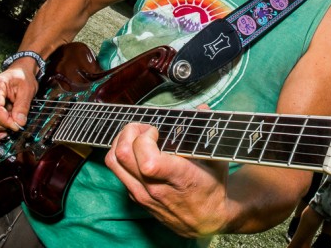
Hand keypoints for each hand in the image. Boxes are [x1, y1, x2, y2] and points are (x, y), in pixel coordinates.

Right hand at [0, 66, 38, 142]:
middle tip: (16, 124)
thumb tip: (18, 123)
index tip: (18, 125)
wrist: (19, 73)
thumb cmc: (23, 79)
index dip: (5, 121)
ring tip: (8, 126)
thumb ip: (23, 106)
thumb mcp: (28, 90)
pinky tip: (1, 132)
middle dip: (2, 126)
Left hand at [105, 123, 230, 237]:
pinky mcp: (136, 197)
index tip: (157, 130)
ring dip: (120, 142)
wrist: (205, 221)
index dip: (146, 138)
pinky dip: (122, 155)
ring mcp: (142, 194)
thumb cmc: (212, 188)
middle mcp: (154, 188)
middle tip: (144, 128)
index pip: (147, 161)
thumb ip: (207, 131)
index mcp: (178, 178)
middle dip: (129, 131)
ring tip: (136, 136)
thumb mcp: (216, 159)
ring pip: (113, 163)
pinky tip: (138, 150)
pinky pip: (118, 172)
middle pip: (123, 155)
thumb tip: (201, 108)